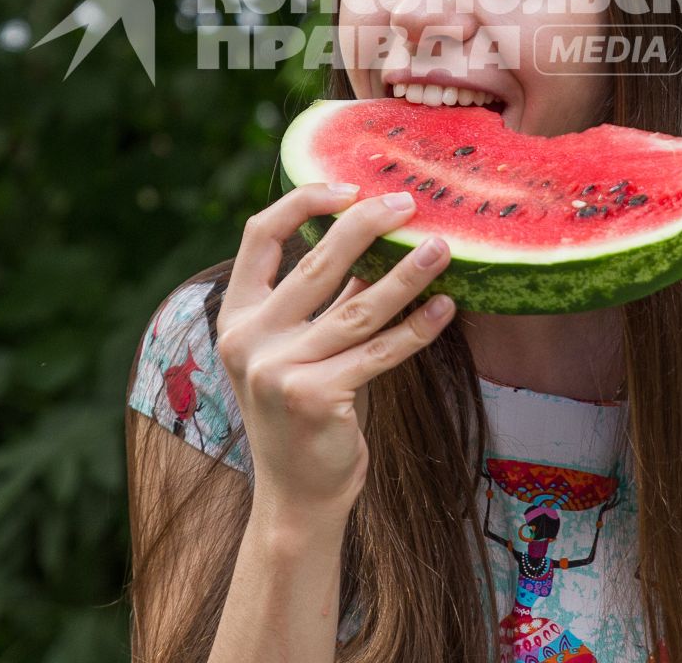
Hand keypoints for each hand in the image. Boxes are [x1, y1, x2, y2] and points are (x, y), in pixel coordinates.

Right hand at [216, 182, 455, 519]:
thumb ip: (323, 301)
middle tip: (408, 203)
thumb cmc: (306, 411)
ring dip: (406, 273)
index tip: (348, 186)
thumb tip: (379, 240)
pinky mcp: (315, 398)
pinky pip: (379, 353)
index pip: (259, 236)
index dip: (303, 202)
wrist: (297, 495)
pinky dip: (417, 328)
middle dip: (367, 224)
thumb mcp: (297, 349)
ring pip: (357, 307)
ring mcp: (278, 370)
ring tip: (442, 247)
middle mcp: (249, 339)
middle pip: (315, 262)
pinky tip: (445, 306)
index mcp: (237, 316)